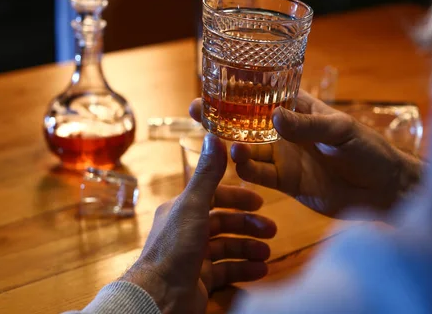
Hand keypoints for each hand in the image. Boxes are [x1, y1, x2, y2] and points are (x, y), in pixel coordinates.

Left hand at [122, 134, 276, 313]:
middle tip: (272, 230)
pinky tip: (260, 270)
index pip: (214, 198)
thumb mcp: (194, 205)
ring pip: (227, 248)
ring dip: (249, 248)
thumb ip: (207, 174)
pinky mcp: (199, 280)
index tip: (260, 202)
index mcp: (182, 211)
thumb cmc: (176, 246)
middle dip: (248, 226)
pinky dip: (244, 270)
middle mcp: (187, 232)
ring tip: (267, 253)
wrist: (159, 296)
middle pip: (224, 224)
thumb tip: (213, 134)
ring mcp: (193, 258)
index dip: (238, 198)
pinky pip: (226, 271)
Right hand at [190, 91, 421, 216]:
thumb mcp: (341, 131)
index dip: (241, 89)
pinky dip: (247, 169)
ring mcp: (285, 157)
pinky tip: (236, 161)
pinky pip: (260, 175)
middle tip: (197, 110)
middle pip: (248, 121)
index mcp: (301, 108)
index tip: (215, 82)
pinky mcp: (286, 182)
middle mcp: (288, 131)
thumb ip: (307, 126)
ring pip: (249, 148)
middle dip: (223, 115)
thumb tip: (274, 116)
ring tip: (215, 138)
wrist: (384, 191)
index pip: (266, 93)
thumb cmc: (369, 151)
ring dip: (231, 143)